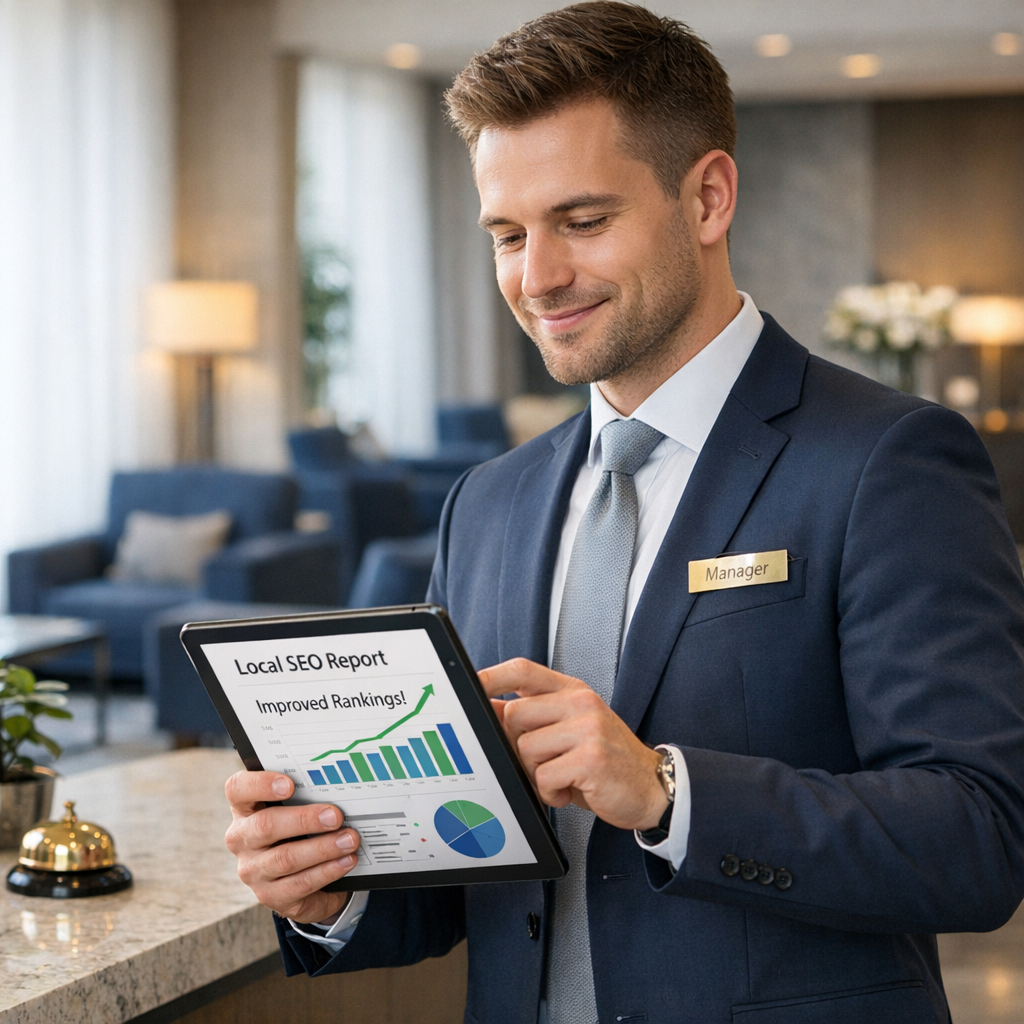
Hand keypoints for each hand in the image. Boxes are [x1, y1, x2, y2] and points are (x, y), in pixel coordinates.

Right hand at [224, 771, 360, 923]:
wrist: (306, 879)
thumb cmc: (302, 831)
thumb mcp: (299, 810)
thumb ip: (307, 797)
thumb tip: (337, 790)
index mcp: (245, 809)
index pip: (238, 789)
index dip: (260, 784)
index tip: (290, 784)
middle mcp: (242, 839)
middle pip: (265, 825)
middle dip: (304, 820)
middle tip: (335, 816)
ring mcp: (253, 870)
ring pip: (285, 858)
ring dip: (322, 848)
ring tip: (349, 840)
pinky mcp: (270, 895)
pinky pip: (300, 883)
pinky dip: (327, 871)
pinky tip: (345, 861)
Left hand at [479, 659, 667, 830]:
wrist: (652, 787)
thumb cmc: (603, 760)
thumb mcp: (570, 729)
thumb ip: (534, 717)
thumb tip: (488, 709)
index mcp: (572, 691)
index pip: (522, 670)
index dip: (491, 676)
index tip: (470, 686)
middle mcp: (580, 702)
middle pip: (514, 715)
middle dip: (518, 747)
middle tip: (542, 763)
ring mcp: (588, 727)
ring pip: (526, 748)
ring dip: (537, 774)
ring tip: (562, 776)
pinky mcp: (592, 757)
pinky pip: (544, 776)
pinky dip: (551, 792)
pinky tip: (571, 790)